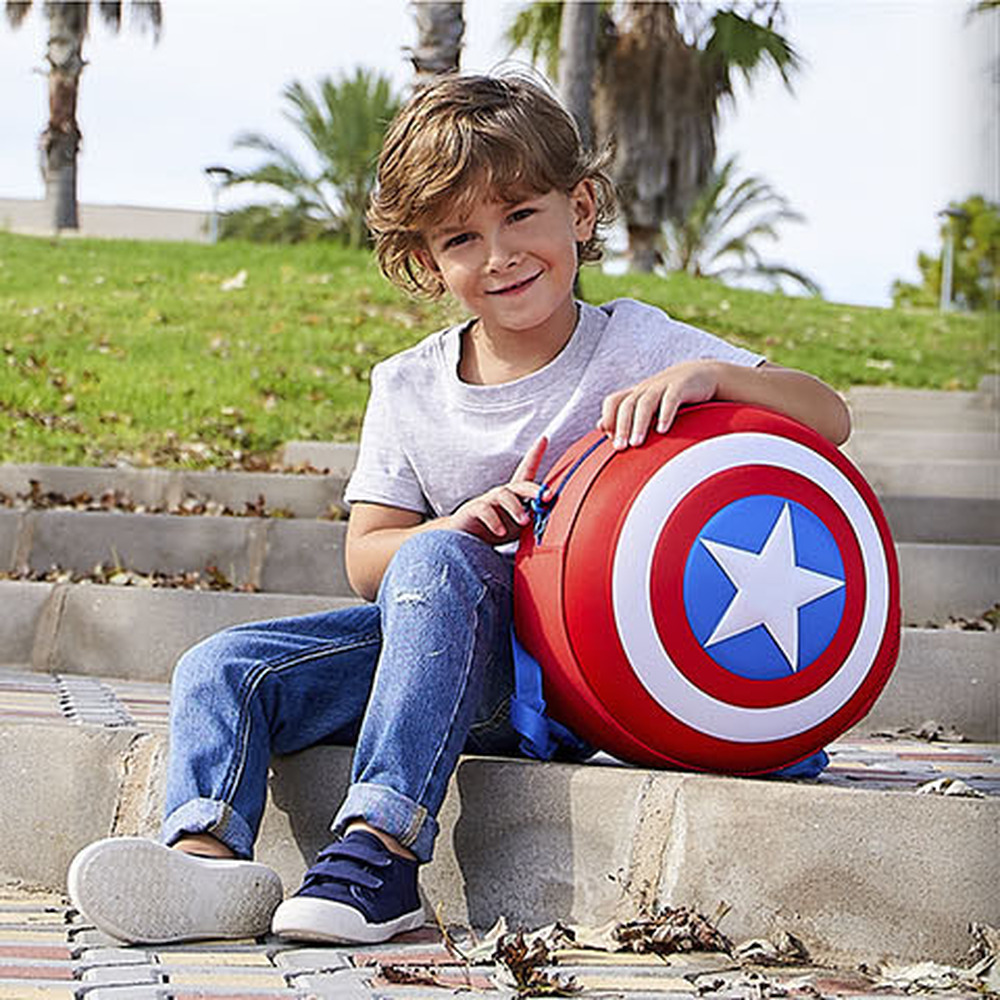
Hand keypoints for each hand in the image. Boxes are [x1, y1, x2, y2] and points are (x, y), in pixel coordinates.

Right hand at [446, 437, 547, 544]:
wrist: (463, 542)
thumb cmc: (495, 532)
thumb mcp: (518, 528)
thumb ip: (532, 522)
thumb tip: (554, 522)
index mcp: (514, 496)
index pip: (525, 472)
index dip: (534, 455)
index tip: (544, 439)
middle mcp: (500, 494)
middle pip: (519, 485)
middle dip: (534, 489)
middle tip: (547, 496)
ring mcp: (486, 501)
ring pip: (503, 496)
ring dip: (516, 508)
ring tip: (524, 521)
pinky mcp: (473, 510)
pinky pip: (485, 510)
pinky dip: (495, 521)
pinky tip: (501, 532)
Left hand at [597, 360, 722, 448]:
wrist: (703, 374)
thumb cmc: (671, 396)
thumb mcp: (647, 404)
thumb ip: (625, 415)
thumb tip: (600, 427)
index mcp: (636, 393)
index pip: (613, 401)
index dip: (608, 418)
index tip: (610, 439)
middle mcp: (646, 389)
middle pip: (627, 405)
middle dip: (621, 426)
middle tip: (620, 448)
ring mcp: (663, 386)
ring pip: (645, 403)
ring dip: (639, 424)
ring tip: (636, 443)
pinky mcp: (682, 386)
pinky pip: (671, 399)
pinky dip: (665, 414)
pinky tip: (662, 430)